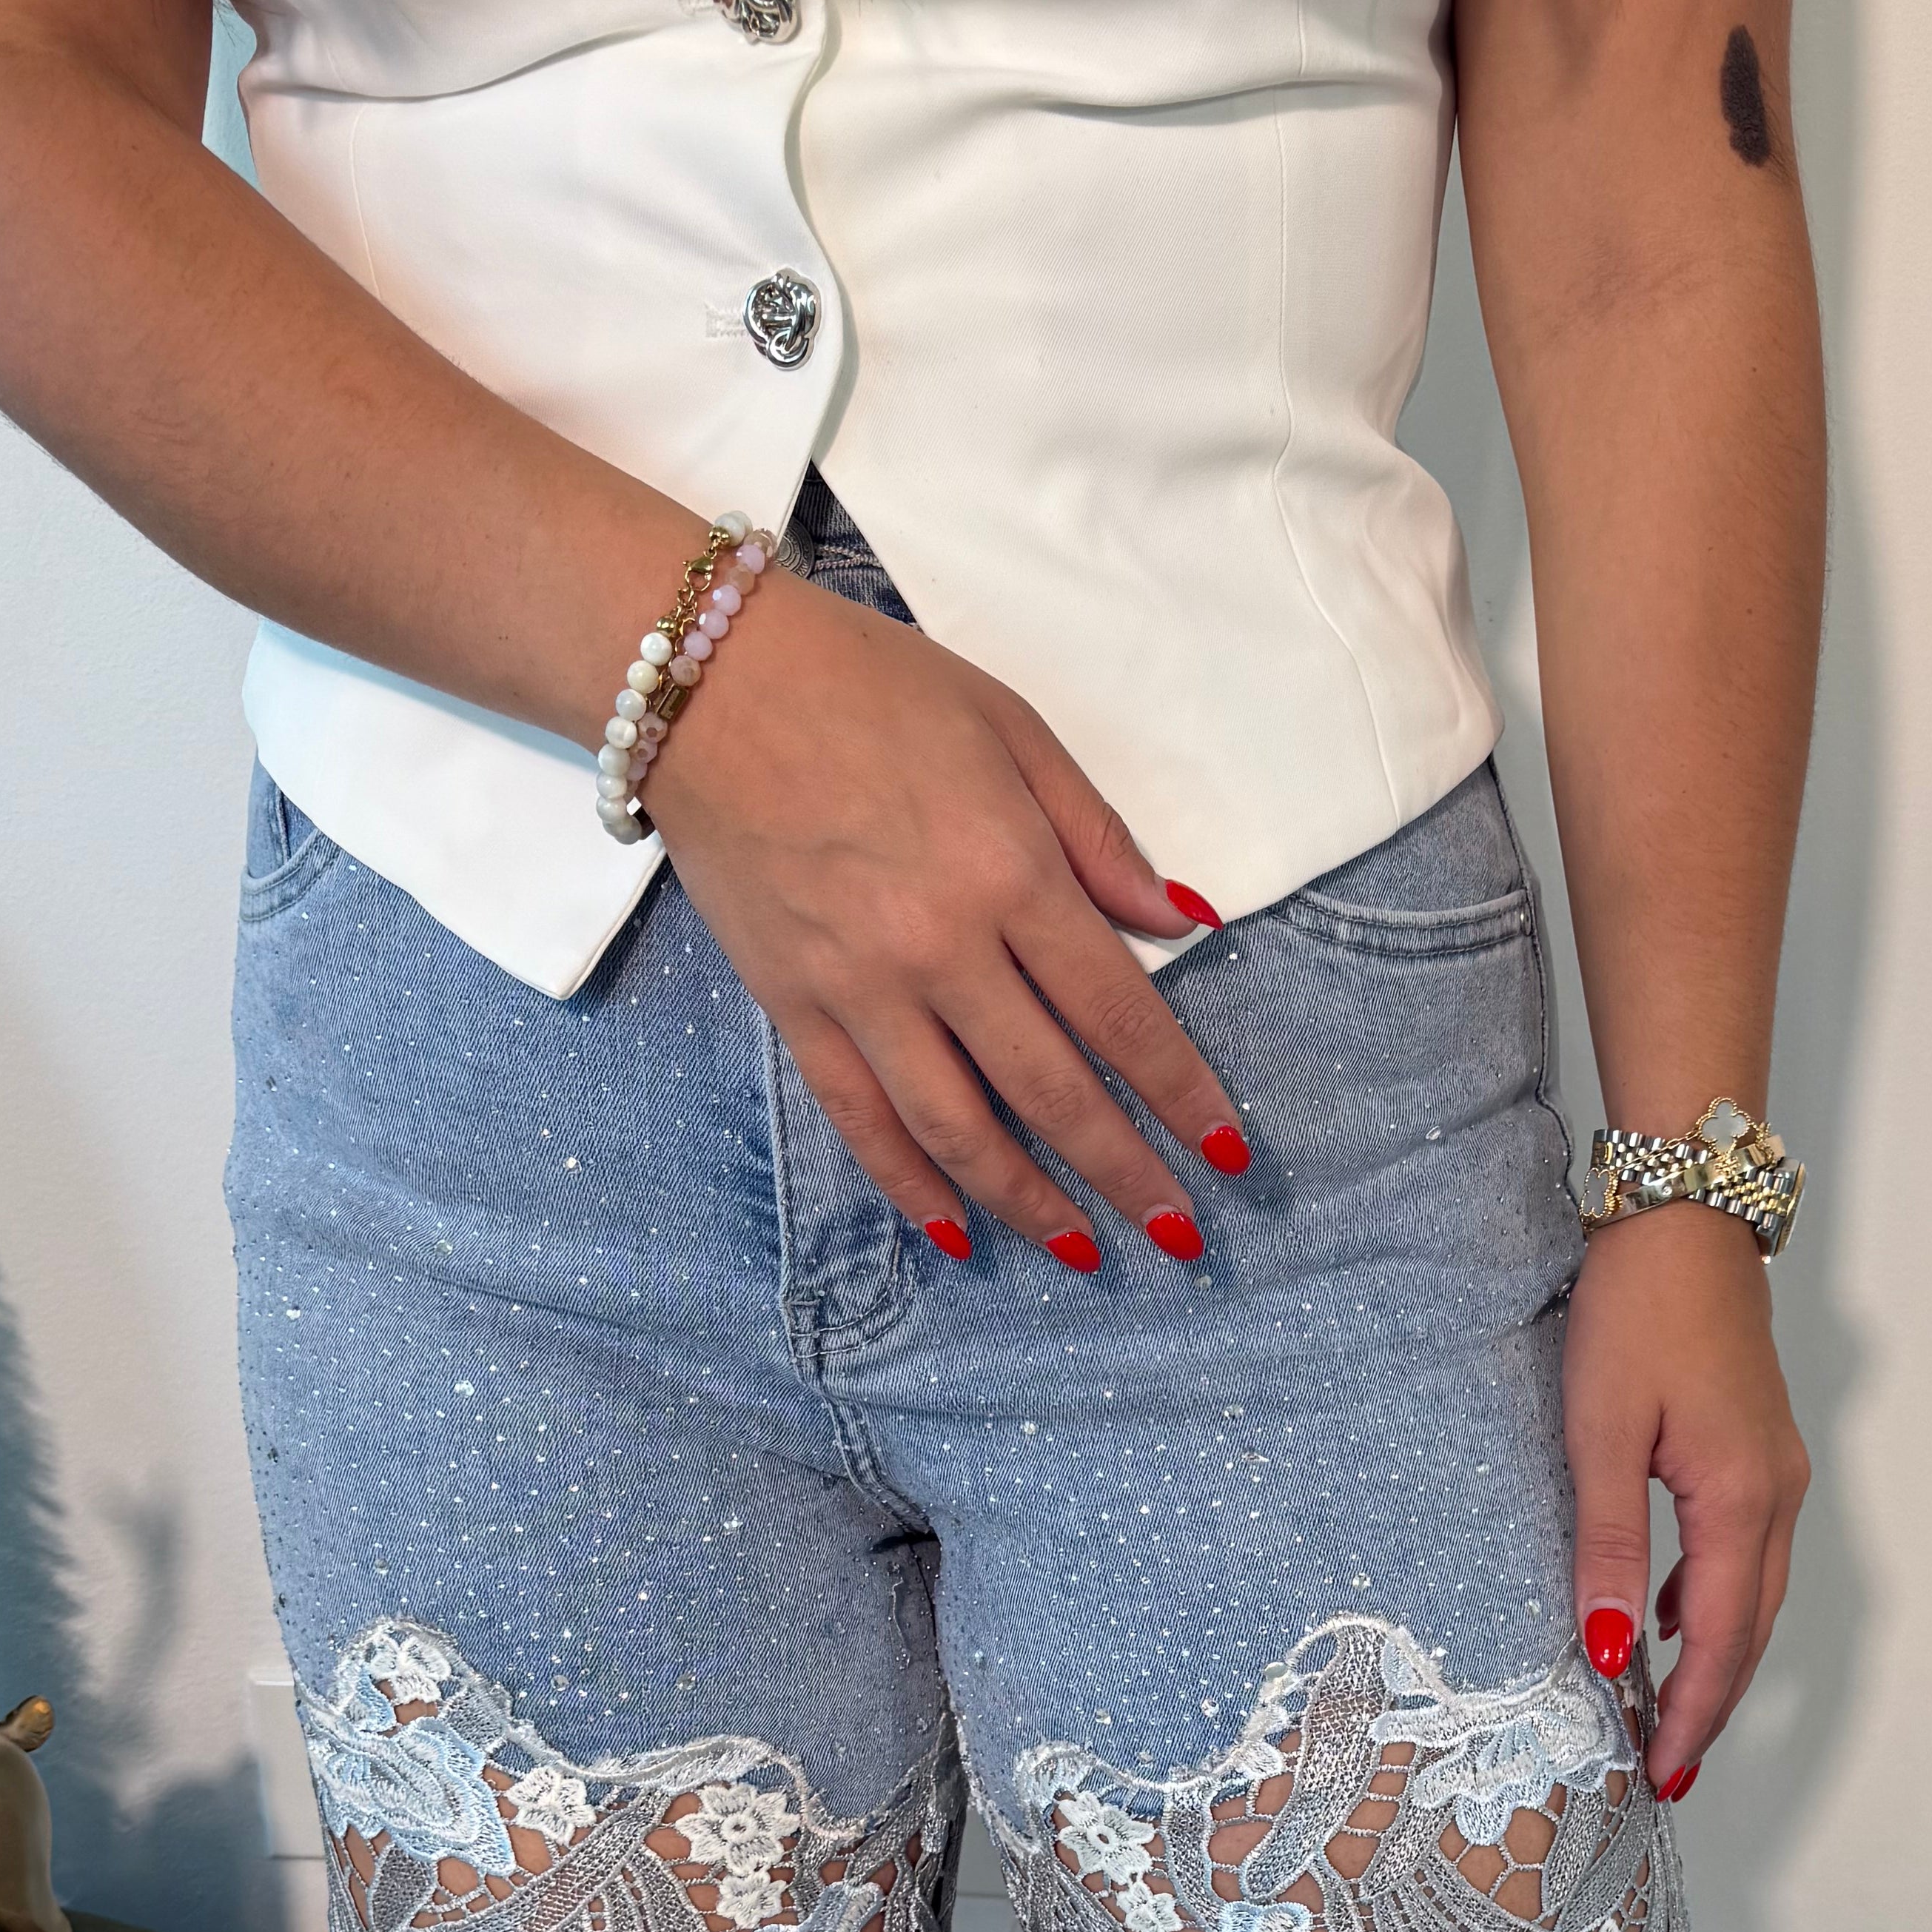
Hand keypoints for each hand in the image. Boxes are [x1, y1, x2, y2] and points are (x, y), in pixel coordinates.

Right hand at [649, 572, 1246, 1262]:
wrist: (703, 680)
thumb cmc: (869, 686)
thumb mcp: (1012, 729)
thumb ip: (1098, 838)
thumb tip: (1183, 921)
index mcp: (1010, 873)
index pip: (1119, 1013)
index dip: (1181, 1094)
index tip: (1228, 1153)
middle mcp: (940, 948)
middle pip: (1052, 1091)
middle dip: (1125, 1173)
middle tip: (1179, 1234)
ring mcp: (860, 988)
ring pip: (958, 1130)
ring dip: (1029, 1204)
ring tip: (1085, 1251)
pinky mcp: (794, 1006)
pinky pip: (860, 1120)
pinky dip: (910, 1187)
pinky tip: (956, 1234)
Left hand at [1563, 1206, 1810, 1793]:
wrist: (1685, 1215)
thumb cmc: (1638, 1311)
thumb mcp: (1600, 1432)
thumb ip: (1607, 1544)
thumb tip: (1609, 1647)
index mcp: (1740, 1501)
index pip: (1720, 1640)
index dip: (1694, 1714)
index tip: (1665, 1774)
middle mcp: (1776, 1495)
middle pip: (1751, 1630)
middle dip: (1713, 1705)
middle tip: (1671, 1770)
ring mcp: (1776, 1471)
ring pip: (1754, 1593)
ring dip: (1717, 1658)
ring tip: (1669, 1714)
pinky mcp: (1759, 1449)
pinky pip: (1746, 1552)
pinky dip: (1713, 1600)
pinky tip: (1667, 1615)